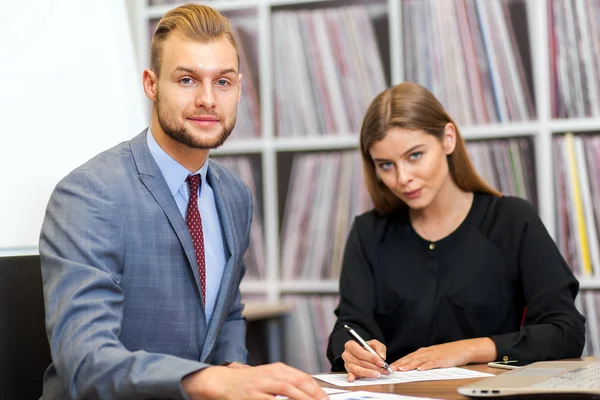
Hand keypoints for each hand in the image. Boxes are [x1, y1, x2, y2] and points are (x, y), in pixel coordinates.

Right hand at [182, 362, 328, 399]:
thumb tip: (308, 390)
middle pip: (297, 383)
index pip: (302, 377)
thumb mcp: (269, 376)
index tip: (325, 397)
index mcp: (277, 369)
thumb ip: (286, 381)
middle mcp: (271, 375)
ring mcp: (261, 386)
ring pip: (286, 390)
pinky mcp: (252, 396)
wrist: (223, 381)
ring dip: (301, 398)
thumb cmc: (248, 381)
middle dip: (312, 394)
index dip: (316, 388)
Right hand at [341, 339, 391, 381]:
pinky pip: (351, 375)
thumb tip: (381, 357)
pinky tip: (352, 379)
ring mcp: (347, 363)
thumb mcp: (375, 344)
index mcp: (351, 345)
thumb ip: (379, 348)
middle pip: (360, 362)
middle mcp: (347, 354)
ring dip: (368, 373)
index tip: (381, 363)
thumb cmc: (368, 348)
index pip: (361, 352)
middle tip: (383, 369)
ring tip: (377, 374)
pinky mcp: (349, 371)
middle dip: (373, 366)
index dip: (371, 358)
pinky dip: (352, 377)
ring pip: (357, 369)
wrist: (366, 353)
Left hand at [391, 338, 495, 371]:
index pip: (409, 357)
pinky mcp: (442, 359)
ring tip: (402, 369)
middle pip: (411, 358)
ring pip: (419, 360)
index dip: (399, 361)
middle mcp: (427, 352)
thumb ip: (423, 359)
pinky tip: (420, 369)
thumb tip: (412, 365)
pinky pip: (432, 363)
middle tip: (392, 368)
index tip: (391, 366)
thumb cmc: (447, 353)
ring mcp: (434, 355)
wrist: (462, 349)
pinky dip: (426, 366)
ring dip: (410, 364)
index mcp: (424, 352)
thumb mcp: (433, 355)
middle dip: (401, 363)